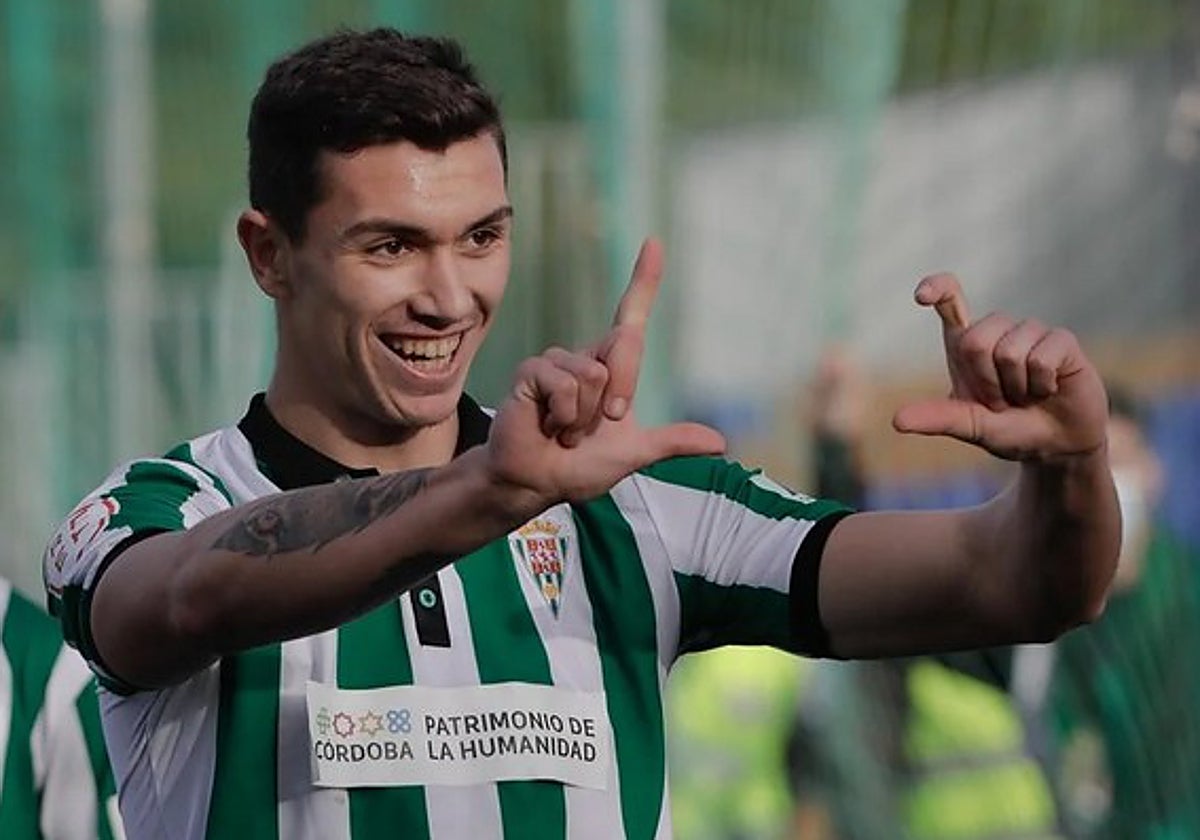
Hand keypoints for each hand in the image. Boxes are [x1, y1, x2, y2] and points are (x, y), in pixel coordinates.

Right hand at [485, 238, 725, 504]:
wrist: (537, 482)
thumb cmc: (580, 466)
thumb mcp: (634, 453)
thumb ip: (672, 442)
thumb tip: (720, 442)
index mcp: (612, 368)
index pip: (630, 315)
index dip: (644, 279)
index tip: (654, 242)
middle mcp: (586, 356)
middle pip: (626, 342)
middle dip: (622, 391)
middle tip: (601, 424)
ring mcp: (557, 361)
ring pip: (594, 375)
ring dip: (585, 417)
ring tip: (566, 431)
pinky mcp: (532, 371)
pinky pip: (566, 385)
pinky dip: (565, 415)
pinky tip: (548, 426)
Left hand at [892, 273, 1107, 462]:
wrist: (1056, 445)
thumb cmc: (1008, 429)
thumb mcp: (969, 426)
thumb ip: (938, 419)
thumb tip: (897, 421)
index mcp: (967, 344)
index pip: (950, 300)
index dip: (938, 289)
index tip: (922, 296)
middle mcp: (997, 330)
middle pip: (976, 340)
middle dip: (986, 381)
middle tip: (1002, 399)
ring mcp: (1031, 331)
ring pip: (1010, 351)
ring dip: (1016, 387)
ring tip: (1026, 395)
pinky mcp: (1062, 340)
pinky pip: (1042, 358)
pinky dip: (1042, 384)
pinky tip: (1049, 389)